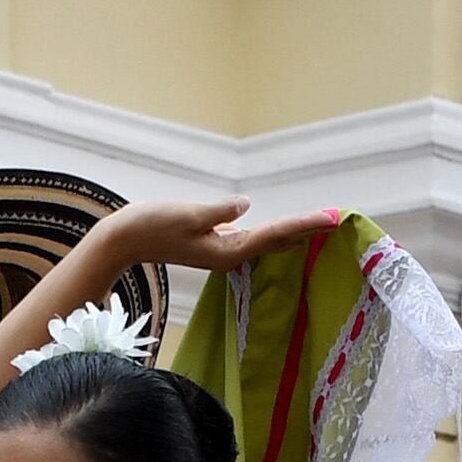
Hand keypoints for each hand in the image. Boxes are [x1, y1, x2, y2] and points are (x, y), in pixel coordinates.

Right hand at [92, 195, 331, 275]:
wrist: (124, 240)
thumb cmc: (152, 225)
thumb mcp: (188, 215)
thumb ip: (220, 212)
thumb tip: (245, 206)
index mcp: (228, 251)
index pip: (275, 235)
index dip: (304, 226)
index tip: (330, 219)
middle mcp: (231, 255)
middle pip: (278, 241)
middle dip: (307, 231)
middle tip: (338, 220)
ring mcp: (224, 251)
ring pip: (268, 241)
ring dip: (294, 233)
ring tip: (322, 225)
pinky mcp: (215, 244)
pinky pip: (253, 239)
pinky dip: (273, 233)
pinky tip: (287, 233)